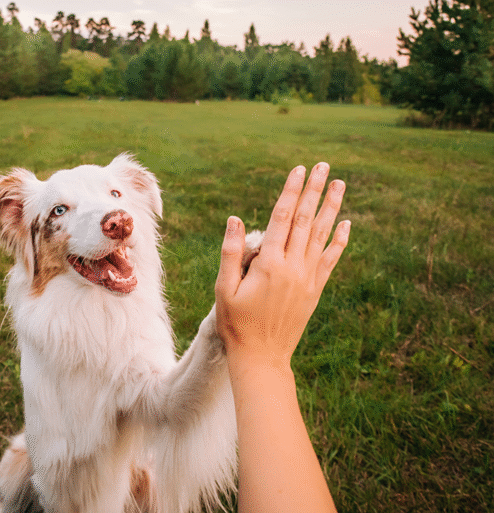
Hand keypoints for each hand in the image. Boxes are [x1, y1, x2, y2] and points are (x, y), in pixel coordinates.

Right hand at [215, 163, 349, 368]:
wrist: (262, 357)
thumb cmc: (236, 323)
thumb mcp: (224, 289)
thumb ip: (231, 252)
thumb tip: (235, 218)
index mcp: (269, 264)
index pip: (282, 218)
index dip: (290, 191)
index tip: (298, 170)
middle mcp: (293, 267)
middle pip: (305, 220)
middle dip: (313, 191)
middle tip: (323, 166)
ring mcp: (307, 279)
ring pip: (321, 235)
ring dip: (331, 208)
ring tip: (339, 184)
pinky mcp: (315, 290)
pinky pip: (330, 260)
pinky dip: (339, 241)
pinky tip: (346, 224)